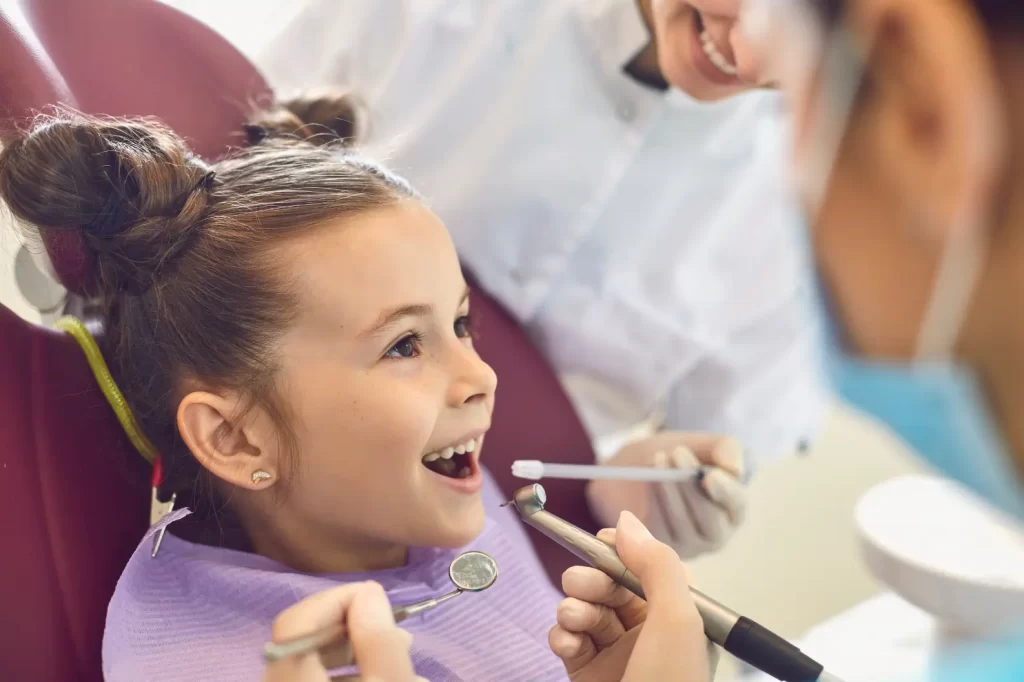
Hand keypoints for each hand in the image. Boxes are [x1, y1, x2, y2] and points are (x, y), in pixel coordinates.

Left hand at [263, 581, 424, 681]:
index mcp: (290, 676)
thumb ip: (379, 642)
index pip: (296, 620)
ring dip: (358, 655)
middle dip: (355, 629)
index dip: (338, 600)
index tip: (380, 600)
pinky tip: (381, 678)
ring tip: (401, 663)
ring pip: (313, 666)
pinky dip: (351, 676)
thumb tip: (368, 593)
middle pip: (305, 642)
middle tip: (400, 636)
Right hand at [548, 513, 716, 681]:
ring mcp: (617, 652)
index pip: (647, 567)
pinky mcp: (588, 671)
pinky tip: (567, 643)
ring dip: (572, 608)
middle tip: (580, 584)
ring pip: (584, 609)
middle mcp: (648, 631)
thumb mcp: (677, 621)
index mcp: (679, 616)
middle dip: (589, 579)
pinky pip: (567, 639)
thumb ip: (657, 565)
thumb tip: (627, 522)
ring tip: (573, 618)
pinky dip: (561, 636)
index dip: (622, 551)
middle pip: (609, 584)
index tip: (602, 541)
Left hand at [587, 432, 746, 557]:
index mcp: (733, 508)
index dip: (725, 492)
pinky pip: (658, 527)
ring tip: (660, 457)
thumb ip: (725, 449)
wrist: (638, 468)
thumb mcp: (702, 444)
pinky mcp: (659, 547)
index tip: (709, 475)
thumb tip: (734, 467)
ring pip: (681, 522)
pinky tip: (649, 477)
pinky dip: (654, 500)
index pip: (737, 504)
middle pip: (709, 519)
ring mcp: (687, 545)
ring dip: (670, 488)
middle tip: (677, 452)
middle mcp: (715, 533)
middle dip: (692, 486)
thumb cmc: (679, 456)